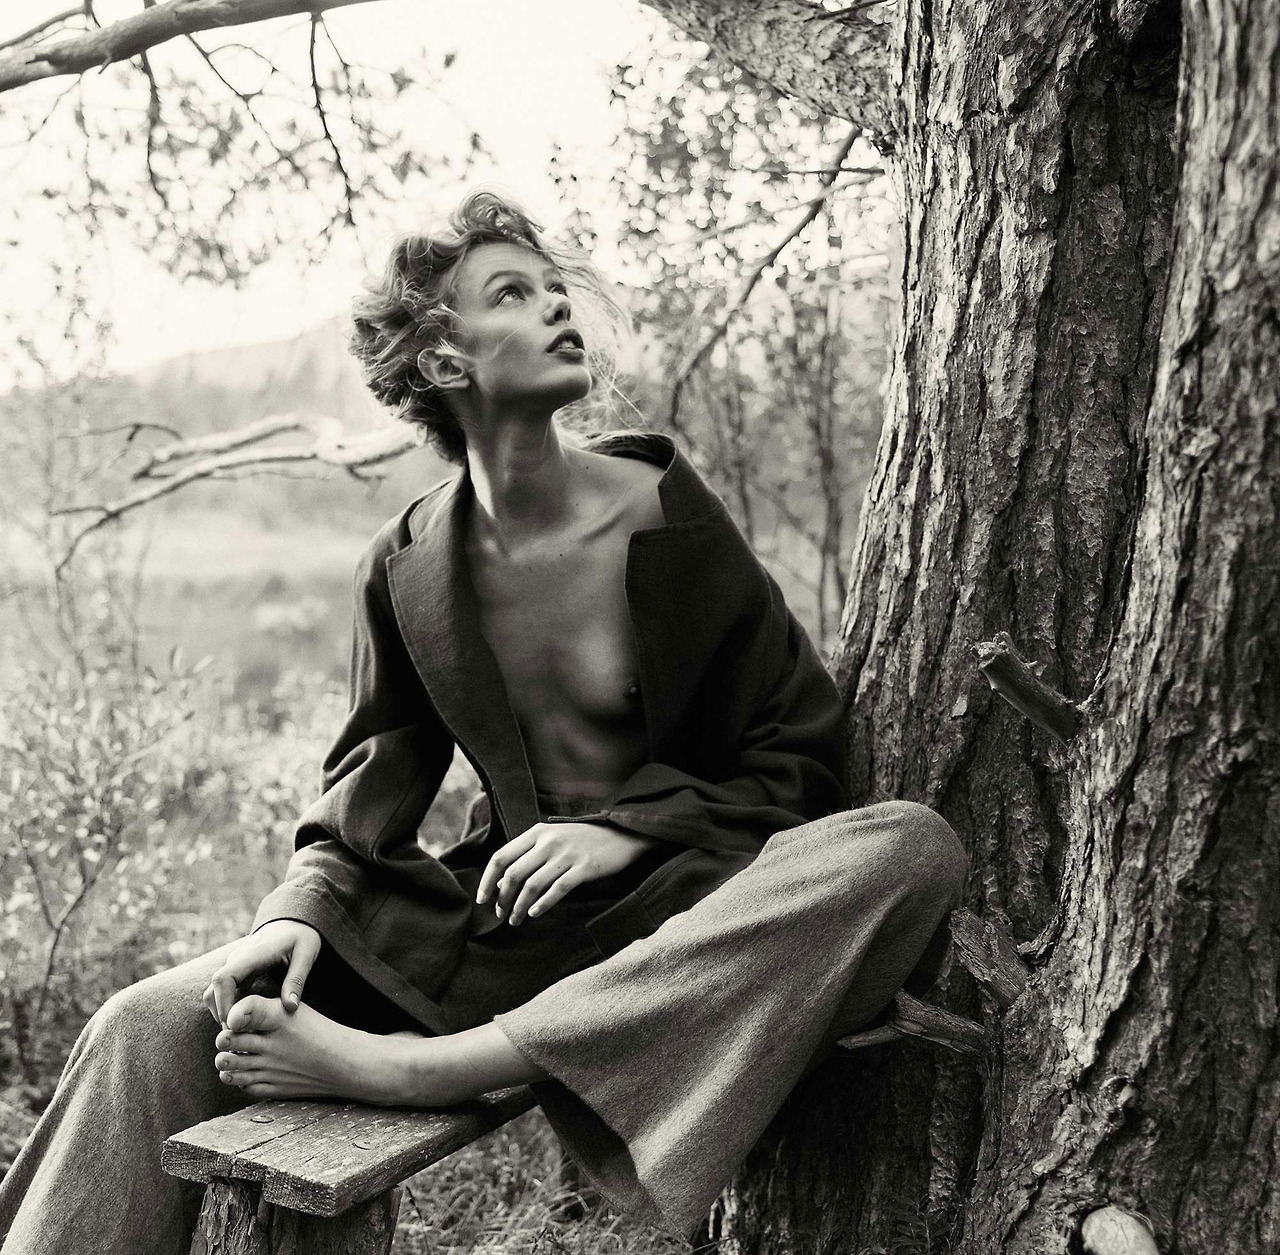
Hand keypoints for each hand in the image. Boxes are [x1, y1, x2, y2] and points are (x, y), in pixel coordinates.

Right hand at [202, 919, 320, 1024]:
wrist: (294, 921)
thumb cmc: (301, 936)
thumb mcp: (306, 954)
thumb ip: (297, 979)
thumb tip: (290, 1008)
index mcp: (251, 954)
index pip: (223, 979)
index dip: (224, 1004)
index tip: (236, 1025)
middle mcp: (237, 960)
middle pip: (213, 990)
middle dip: (222, 1015)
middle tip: (240, 1037)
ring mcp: (235, 966)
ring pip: (215, 993)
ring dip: (224, 1013)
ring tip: (243, 1032)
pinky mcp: (238, 972)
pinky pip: (225, 992)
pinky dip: (230, 1008)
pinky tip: (246, 1022)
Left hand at [476, 822, 658, 925]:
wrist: (622, 834)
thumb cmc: (583, 840)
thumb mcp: (553, 837)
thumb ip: (530, 853)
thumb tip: (502, 881)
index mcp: (537, 832)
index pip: (501, 857)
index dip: (487, 880)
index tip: (482, 900)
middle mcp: (549, 841)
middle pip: (513, 874)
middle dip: (502, 899)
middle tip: (501, 915)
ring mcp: (567, 854)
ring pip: (532, 885)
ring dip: (519, 907)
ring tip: (516, 921)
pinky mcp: (585, 867)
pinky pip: (557, 889)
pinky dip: (543, 904)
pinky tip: (534, 914)